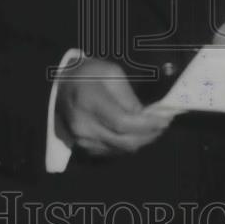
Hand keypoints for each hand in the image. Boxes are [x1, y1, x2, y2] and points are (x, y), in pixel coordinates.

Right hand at [55, 58, 172, 156]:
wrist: (60, 85)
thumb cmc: (87, 74)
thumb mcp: (111, 73)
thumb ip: (128, 97)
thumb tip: (145, 117)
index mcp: (89, 101)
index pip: (123, 123)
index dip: (147, 125)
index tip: (164, 120)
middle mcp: (84, 125)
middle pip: (124, 141)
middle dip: (149, 135)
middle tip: (163, 125)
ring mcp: (82, 139)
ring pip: (121, 149)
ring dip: (141, 141)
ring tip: (152, 128)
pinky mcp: (84, 147)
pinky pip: (113, 151)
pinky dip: (127, 144)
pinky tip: (135, 132)